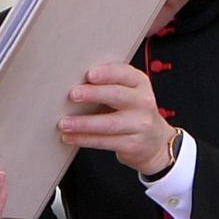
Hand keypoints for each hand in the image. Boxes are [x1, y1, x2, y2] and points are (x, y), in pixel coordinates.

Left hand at [57, 62, 177, 176]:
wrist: (155, 142)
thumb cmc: (131, 110)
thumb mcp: (127, 92)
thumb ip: (107, 83)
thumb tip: (72, 78)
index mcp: (139, 83)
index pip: (125, 74)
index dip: (107, 73)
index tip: (89, 74)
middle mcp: (143, 102)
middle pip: (117, 96)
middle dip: (93, 94)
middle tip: (72, 95)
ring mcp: (141, 125)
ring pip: (109, 123)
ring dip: (83, 123)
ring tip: (64, 123)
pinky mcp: (134, 145)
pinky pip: (105, 142)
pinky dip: (84, 139)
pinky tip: (69, 137)